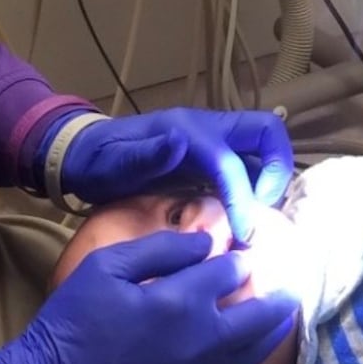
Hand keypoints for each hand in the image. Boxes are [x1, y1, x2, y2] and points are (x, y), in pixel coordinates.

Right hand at [0, 230, 297, 363]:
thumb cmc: (72, 320)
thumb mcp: (106, 266)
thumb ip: (159, 249)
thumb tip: (204, 242)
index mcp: (180, 300)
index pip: (229, 271)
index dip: (241, 256)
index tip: (251, 245)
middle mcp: (202, 340)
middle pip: (258, 315)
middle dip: (277, 295)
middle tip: (291, 282)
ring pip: (254, 350)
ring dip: (273, 328)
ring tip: (285, 311)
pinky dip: (253, 360)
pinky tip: (257, 351)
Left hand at [62, 109, 293, 244]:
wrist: (85, 154)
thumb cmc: (98, 160)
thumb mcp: (113, 162)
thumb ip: (145, 154)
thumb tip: (178, 141)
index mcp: (187, 130)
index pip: (230, 160)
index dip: (243, 196)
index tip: (244, 234)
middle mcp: (207, 130)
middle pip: (266, 133)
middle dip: (277, 171)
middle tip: (262, 215)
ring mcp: (211, 143)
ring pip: (260, 152)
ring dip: (269, 184)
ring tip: (256, 225)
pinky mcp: (210, 160)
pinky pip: (246, 168)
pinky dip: (254, 191)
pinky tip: (242, 222)